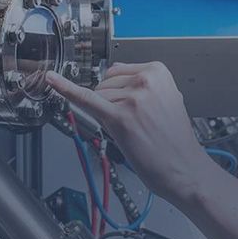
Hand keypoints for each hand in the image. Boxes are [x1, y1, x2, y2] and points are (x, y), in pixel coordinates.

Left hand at [46, 62, 211, 204]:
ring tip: (134, 130)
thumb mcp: (168, 99)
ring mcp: (132, 98)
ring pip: (97, 97)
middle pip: (105, 83)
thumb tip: (116, 77)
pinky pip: (86, 100)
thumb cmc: (176, 140)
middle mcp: (146, 81)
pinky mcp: (119, 118)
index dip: (118, 91)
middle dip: (112, 102)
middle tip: (136, 122)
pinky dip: (65, 89)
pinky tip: (52, 80)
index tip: (128, 104)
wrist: (185, 168)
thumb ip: (143, 85)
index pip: (117, 70)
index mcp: (158, 72)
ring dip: (108, 114)